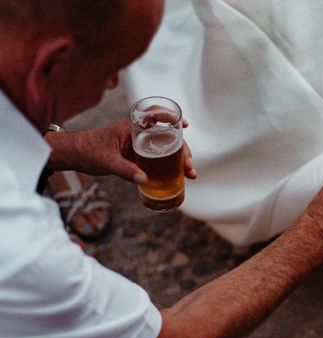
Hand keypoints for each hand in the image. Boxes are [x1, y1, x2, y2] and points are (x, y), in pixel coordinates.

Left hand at [45, 118, 196, 184]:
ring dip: (181, 159)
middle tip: (189, 164)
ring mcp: (141, 144)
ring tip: (190, 173)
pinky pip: (160, 158)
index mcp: (131, 126)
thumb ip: (125, 170)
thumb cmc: (88, 151)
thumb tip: (145, 180)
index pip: (154, 115)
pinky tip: (181, 176)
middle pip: (168, 136)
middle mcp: (139, 132)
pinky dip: (172, 166)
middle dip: (183, 149)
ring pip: (167, 148)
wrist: (75, 156)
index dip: (171, 117)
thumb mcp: (106, 161)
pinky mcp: (139, 155)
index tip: (184, 124)